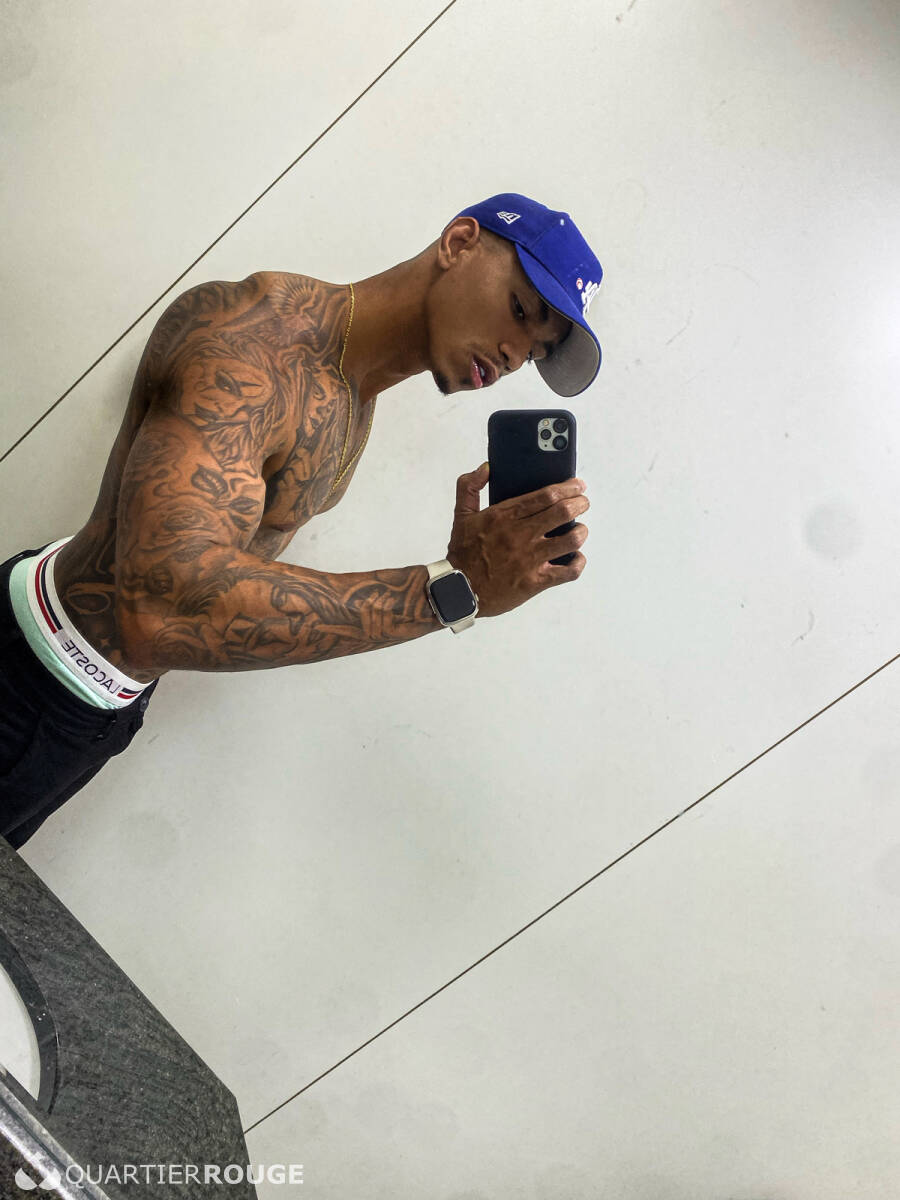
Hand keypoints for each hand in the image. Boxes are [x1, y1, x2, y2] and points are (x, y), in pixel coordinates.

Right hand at [445, 463, 589, 617]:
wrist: (458, 589)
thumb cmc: (462, 553)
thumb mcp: (461, 515)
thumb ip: (469, 487)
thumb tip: (486, 468)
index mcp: (504, 516)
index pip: (546, 495)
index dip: (568, 487)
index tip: (578, 485)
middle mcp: (520, 535)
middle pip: (563, 512)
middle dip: (580, 504)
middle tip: (583, 503)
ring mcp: (530, 559)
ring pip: (571, 540)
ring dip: (581, 532)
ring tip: (580, 530)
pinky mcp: (535, 581)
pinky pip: (568, 571)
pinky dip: (578, 563)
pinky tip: (576, 558)